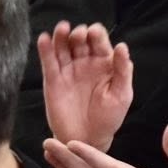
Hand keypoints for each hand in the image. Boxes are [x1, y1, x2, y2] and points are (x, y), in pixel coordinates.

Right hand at [36, 21, 132, 151]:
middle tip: (79, 34)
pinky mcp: (52, 80)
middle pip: (79, 39)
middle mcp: (84, 62)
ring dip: (61, 35)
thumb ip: (122, 70)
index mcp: (103, 62)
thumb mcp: (121, 95)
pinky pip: (48, 62)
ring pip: (62, 46)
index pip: (99, 40)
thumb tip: (122, 46)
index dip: (96, 33)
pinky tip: (44, 39)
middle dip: (79, 33)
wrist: (87, 139)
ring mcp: (68, 70)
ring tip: (62, 28)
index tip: (94, 34)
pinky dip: (45, 49)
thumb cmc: (108, 118)